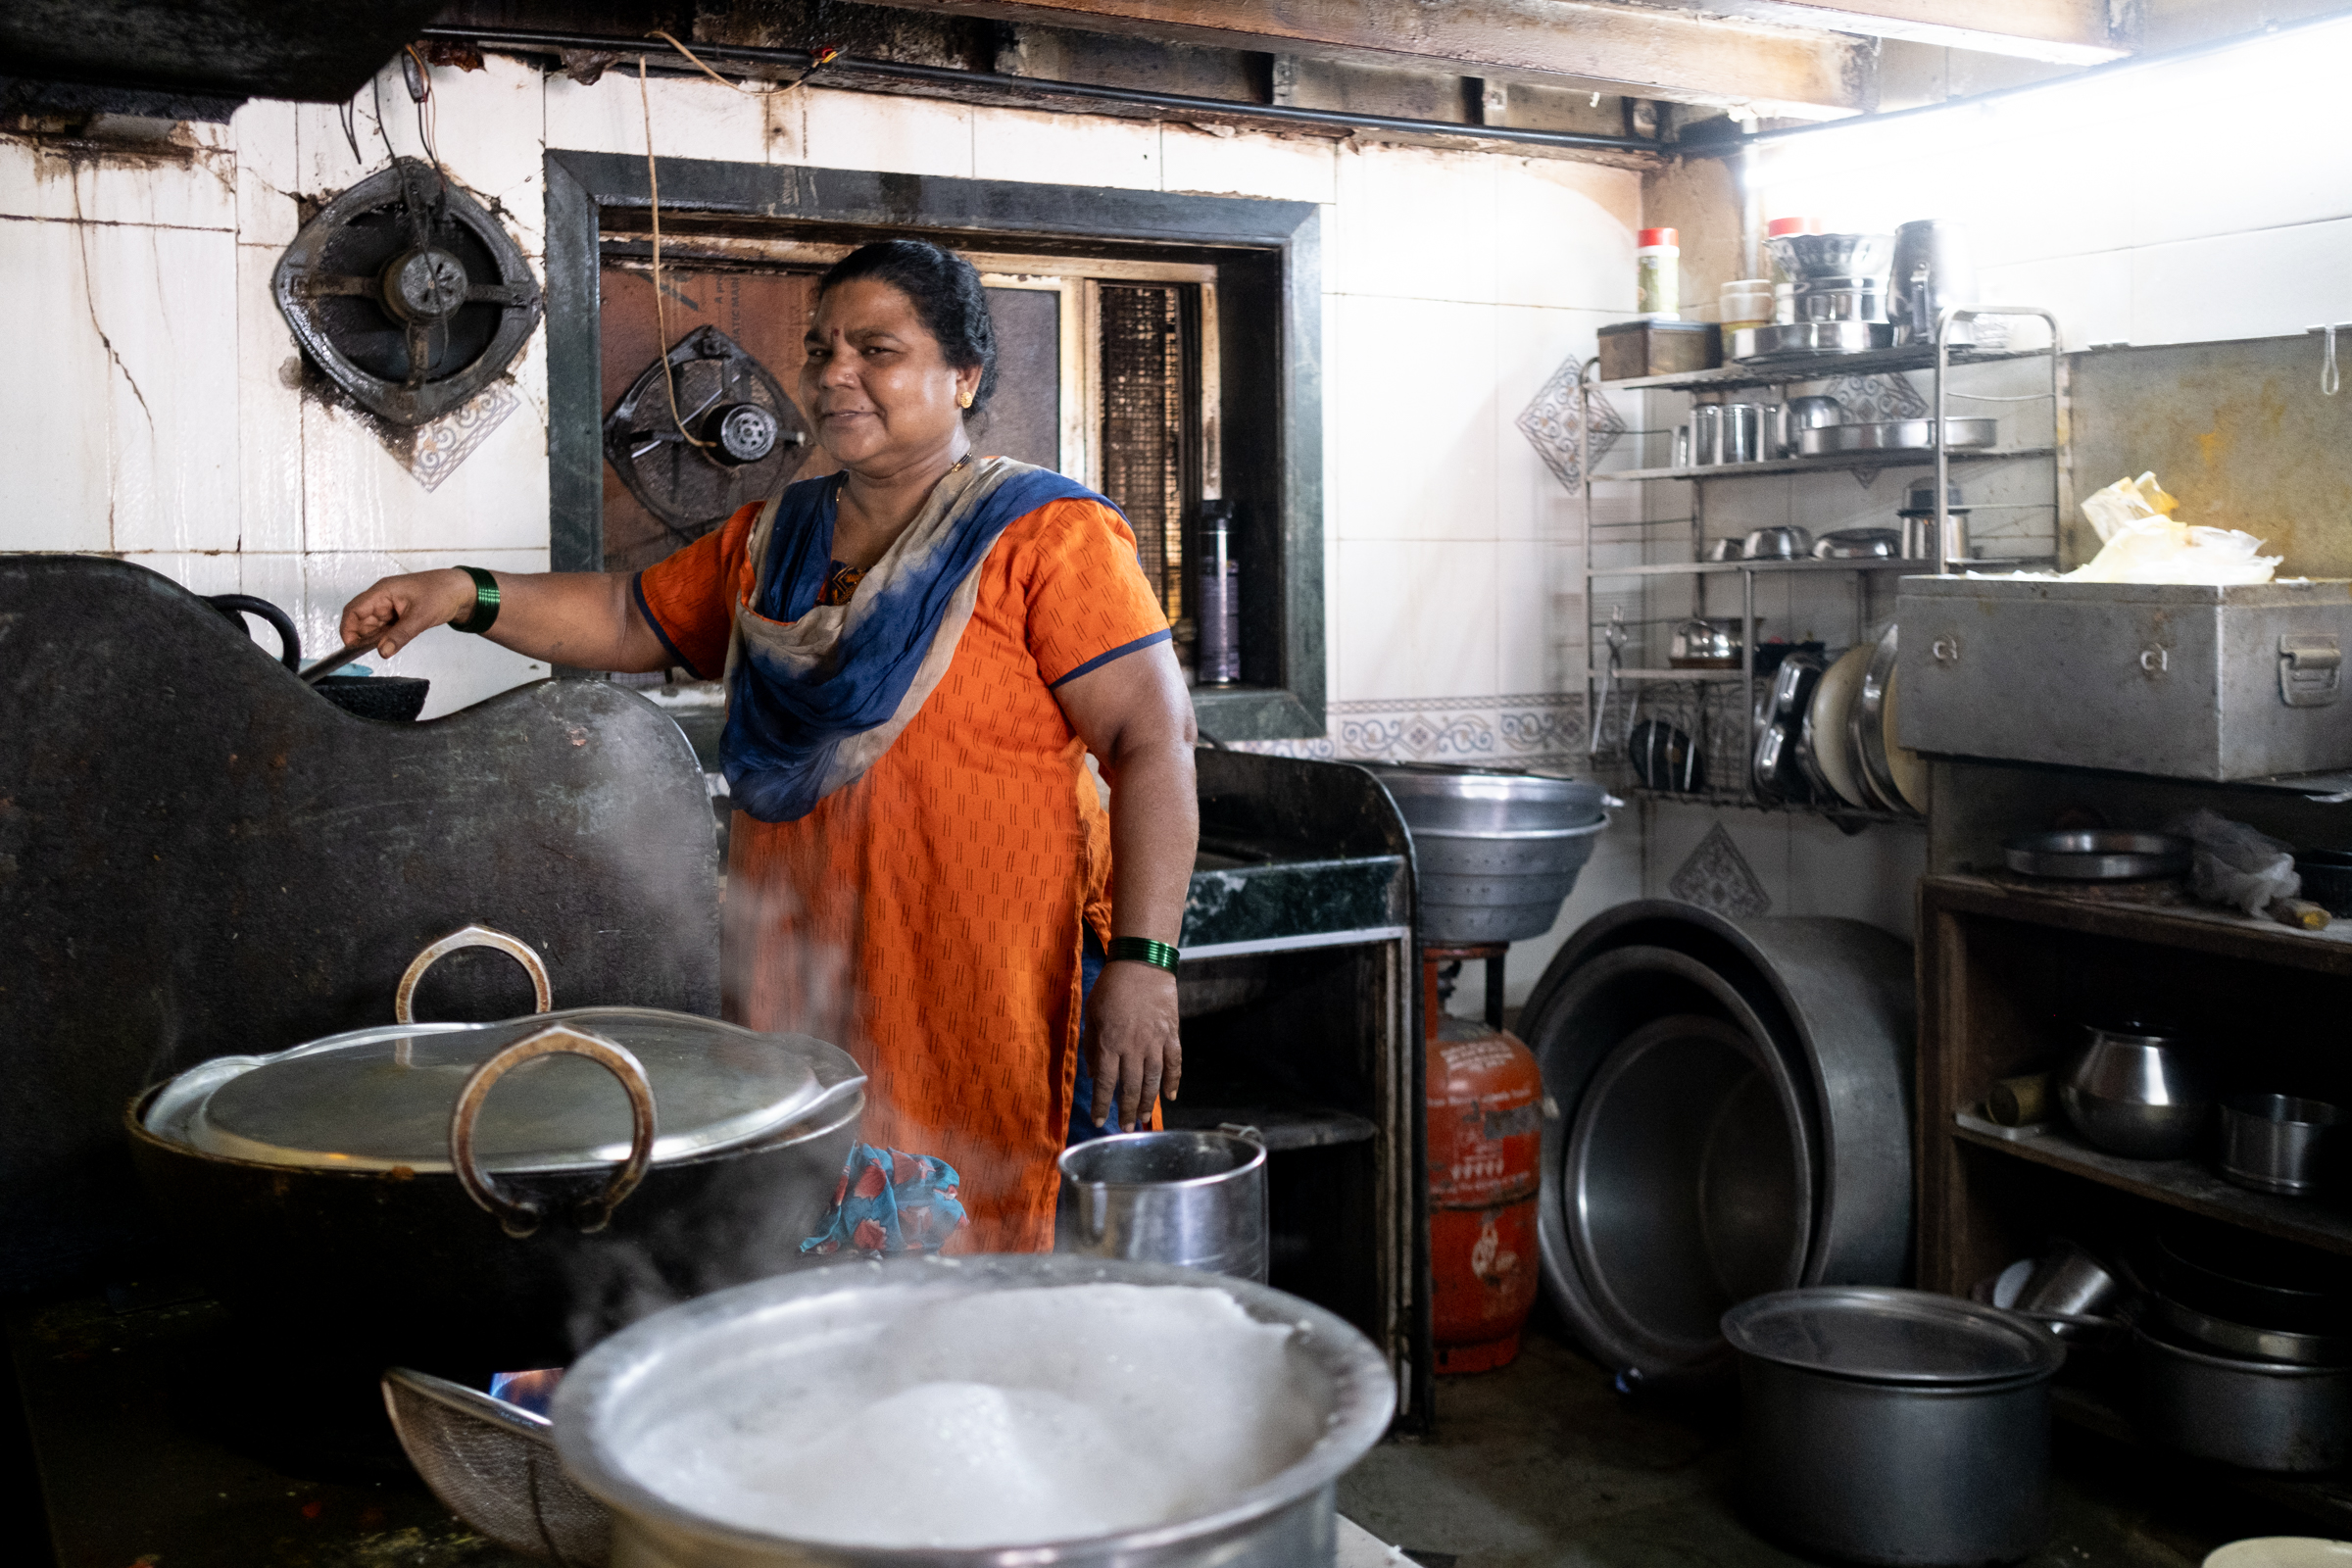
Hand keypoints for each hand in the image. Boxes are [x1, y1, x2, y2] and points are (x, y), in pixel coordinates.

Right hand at [337, 569, 477, 657]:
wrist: (462, 591)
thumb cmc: (442, 593)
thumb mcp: (421, 617)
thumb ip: (400, 636)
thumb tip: (382, 651)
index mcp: (382, 591)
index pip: (354, 609)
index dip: (348, 628)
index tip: (350, 646)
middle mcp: (382, 597)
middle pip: (360, 619)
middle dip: (361, 636)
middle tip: (369, 651)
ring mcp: (390, 605)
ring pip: (372, 625)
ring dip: (373, 637)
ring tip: (385, 646)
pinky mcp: (398, 613)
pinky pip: (384, 627)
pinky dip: (384, 637)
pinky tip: (389, 644)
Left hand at [1085, 959, 1180, 1131]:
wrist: (1142, 963)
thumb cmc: (1112, 987)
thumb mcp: (1092, 1014)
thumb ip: (1093, 1047)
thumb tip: (1095, 1074)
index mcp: (1110, 1042)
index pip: (1106, 1083)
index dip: (1102, 1105)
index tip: (1099, 1122)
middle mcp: (1133, 1046)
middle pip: (1130, 1087)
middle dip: (1126, 1111)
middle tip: (1124, 1128)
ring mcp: (1155, 1041)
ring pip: (1153, 1080)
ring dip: (1148, 1102)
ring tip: (1144, 1119)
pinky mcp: (1171, 1034)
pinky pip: (1174, 1063)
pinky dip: (1173, 1081)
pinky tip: (1170, 1096)